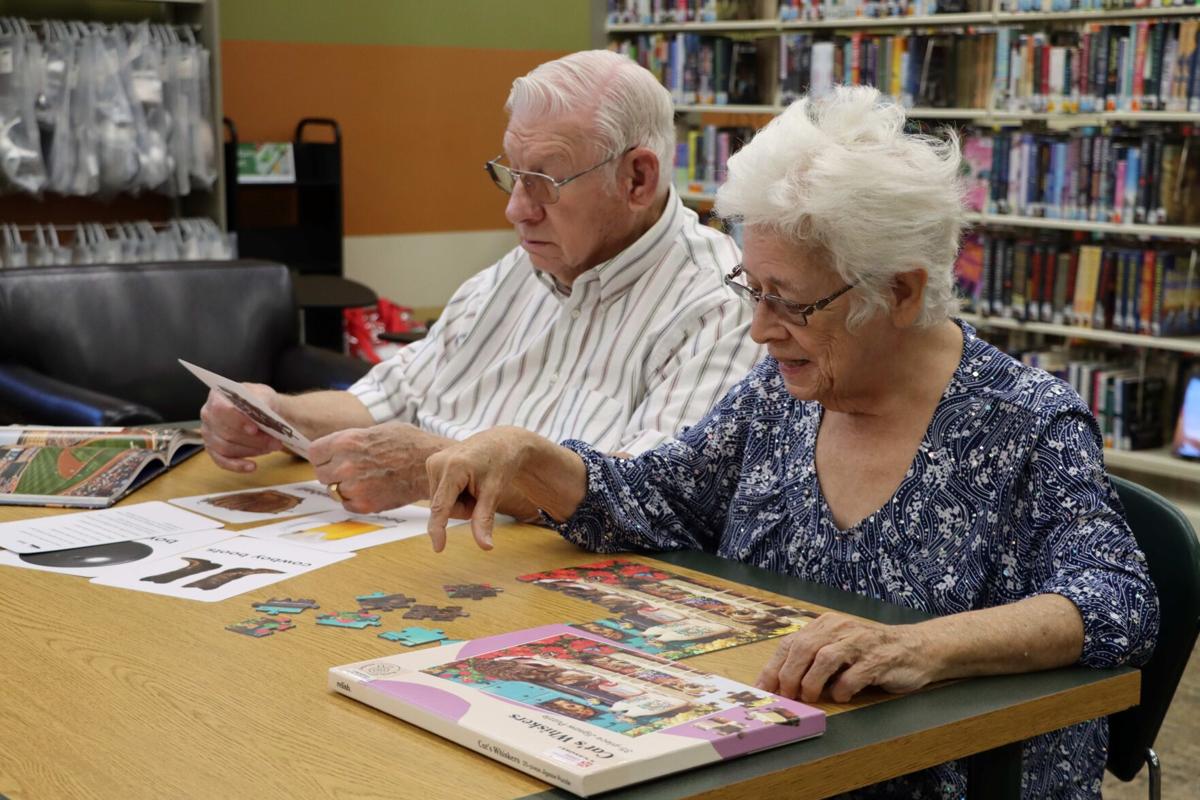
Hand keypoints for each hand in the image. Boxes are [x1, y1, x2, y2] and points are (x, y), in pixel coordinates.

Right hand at [199, 384, 283, 471]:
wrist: (262, 412)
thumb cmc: (260, 402)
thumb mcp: (264, 395)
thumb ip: (263, 400)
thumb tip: (262, 410)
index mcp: (217, 397)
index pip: (221, 409)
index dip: (237, 421)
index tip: (255, 429)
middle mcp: (208, 415)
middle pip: (226, 432)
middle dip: (253, 440)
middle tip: (275, 442)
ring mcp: (209, 433)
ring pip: (226, 447)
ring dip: (251, 450)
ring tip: (271, 448)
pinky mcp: (213, 449)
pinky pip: (222, 461)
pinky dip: (237, 466)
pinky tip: (252, 466)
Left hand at [309, 422, 443, 513]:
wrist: (430, 465)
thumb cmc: (409, 444)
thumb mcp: (378, 430)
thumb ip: (354, 439)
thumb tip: (338, 446)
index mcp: (347, 441)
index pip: (315, 453)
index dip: (323, 456)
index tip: (330, 459)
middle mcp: (346, 464)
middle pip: (321, 474)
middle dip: (333, 473)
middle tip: (350, 471)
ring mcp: (355, 486)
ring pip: (334, 491)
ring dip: (345, 487)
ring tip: (366, 480)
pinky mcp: (366, 504)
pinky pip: (347, 505)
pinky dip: (356, 500)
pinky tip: (372, 490)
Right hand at [425, 427, 539, 552]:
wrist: (500, 442)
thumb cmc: (500, 464)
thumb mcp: (495, 492)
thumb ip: (484, 519)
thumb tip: (486, 547)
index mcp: (453, 468)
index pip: (441, 507)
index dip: (439, 529)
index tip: (438, 548)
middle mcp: (437, 463)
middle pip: (444, 509)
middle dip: (463, 508)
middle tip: (480, 492)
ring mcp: (432, 462)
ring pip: (441, 504)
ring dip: (459, 501)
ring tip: (474, 484)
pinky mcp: (431, 464)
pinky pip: (440, 495)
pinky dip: (454, 494)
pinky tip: (466, 481)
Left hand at [756, 613, 933, 703]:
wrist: (917, 648)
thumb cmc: (871, 653)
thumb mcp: (839, 649)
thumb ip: (814, 660)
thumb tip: (783, 685)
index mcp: (826, 625)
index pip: (791, 643)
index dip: (773, 667)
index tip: (762, 689)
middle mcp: (841, 629)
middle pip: (804, 648)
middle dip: (790, 675)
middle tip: (788, 696)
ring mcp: (860, 642)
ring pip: (825, 658)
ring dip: (812, 682)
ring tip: (811, 698)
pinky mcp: (879, 659)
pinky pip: (854, 675)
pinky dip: (843, 689)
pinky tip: (842, 697)